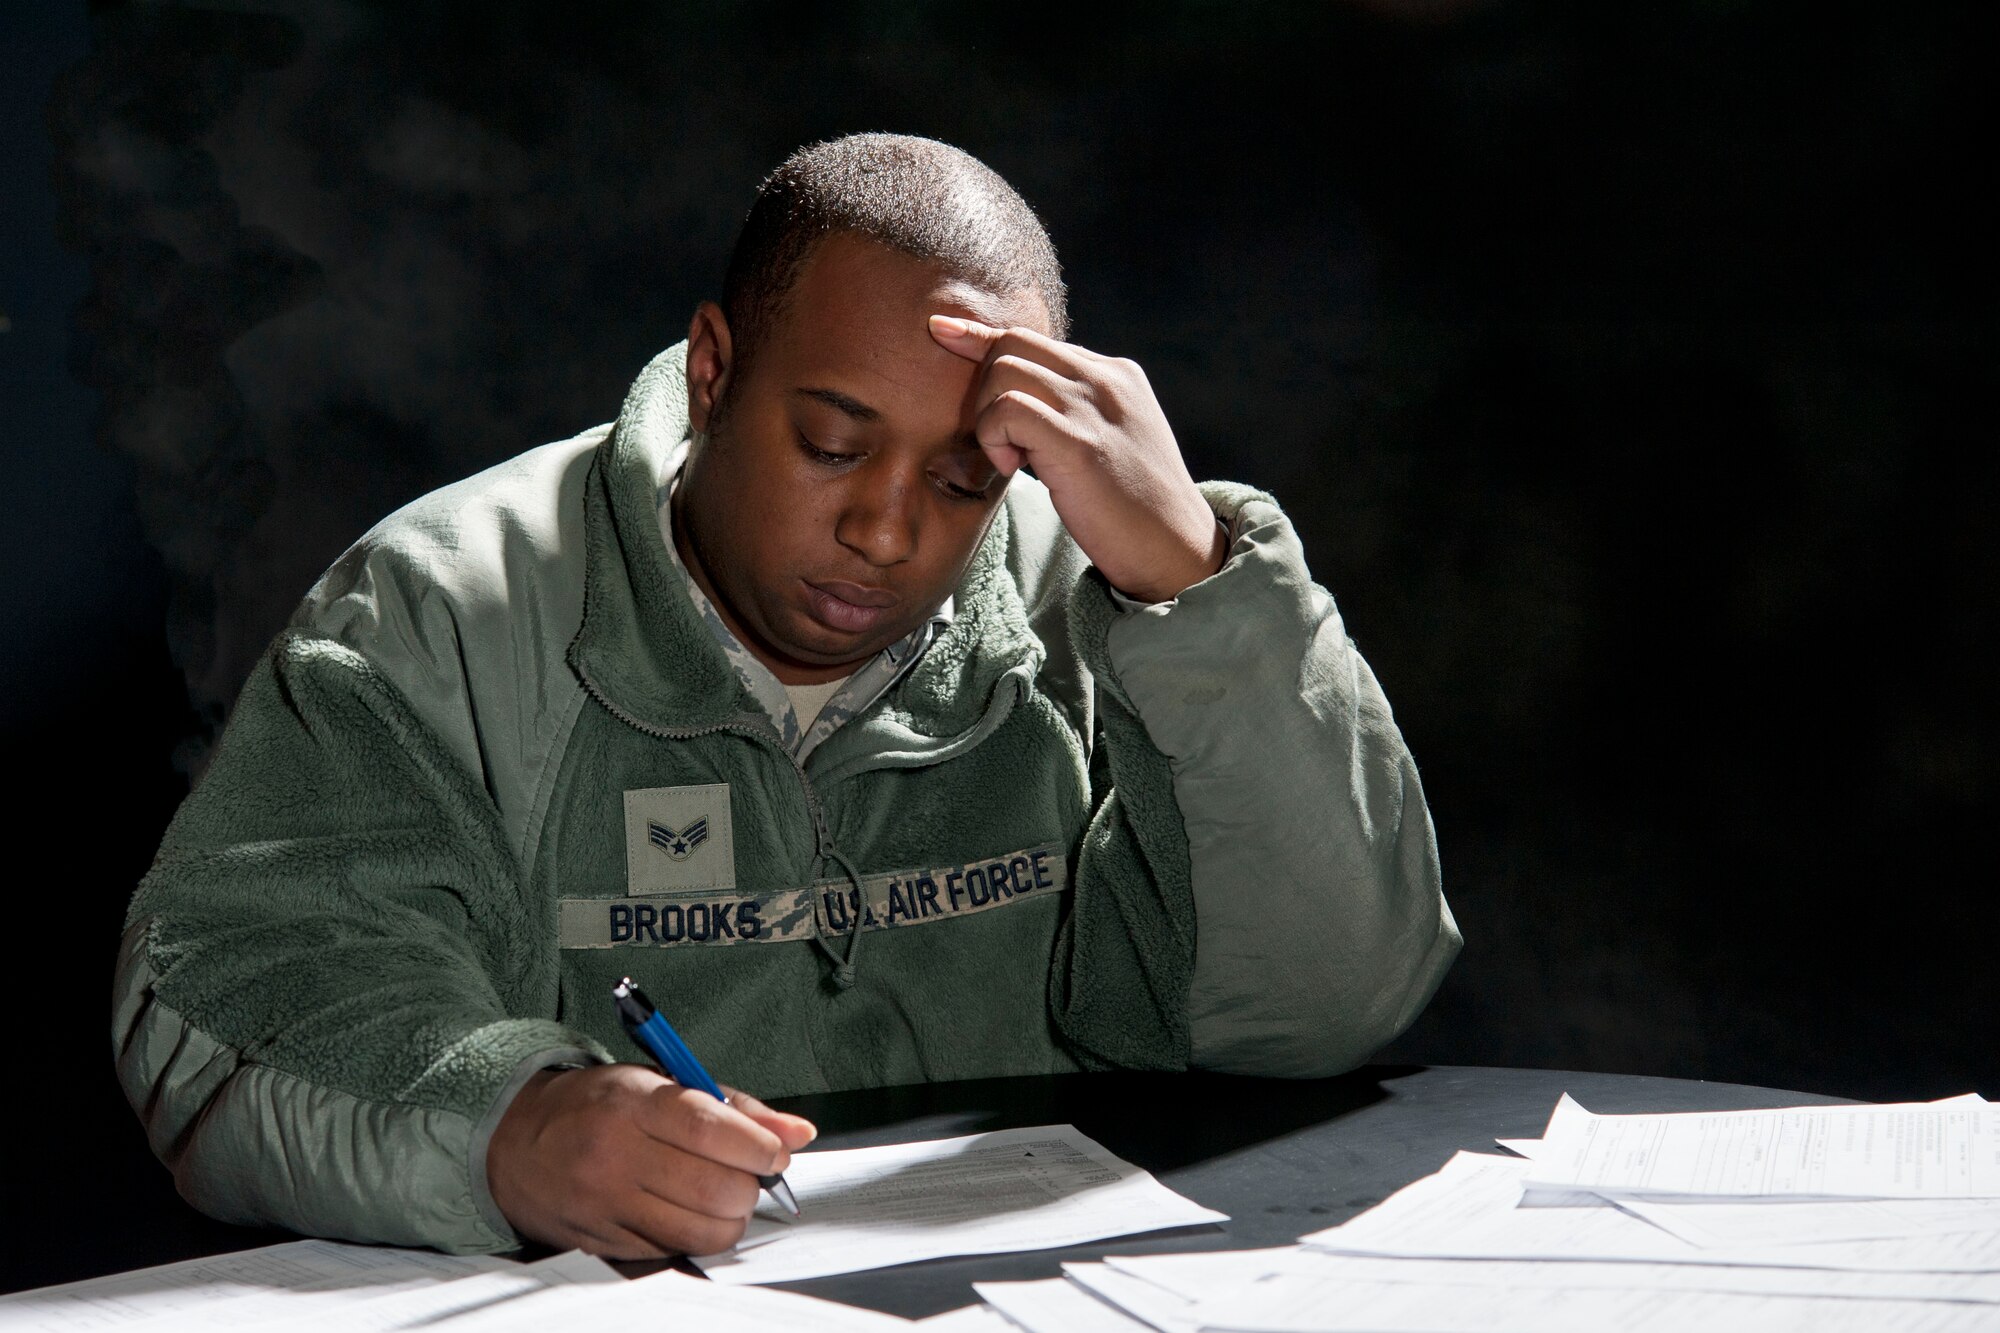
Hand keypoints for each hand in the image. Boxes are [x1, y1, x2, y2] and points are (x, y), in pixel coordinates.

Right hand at [486, 1064, 816, 1258]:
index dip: (758, 1147)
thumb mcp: (660, 1082)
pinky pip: (672, 1251)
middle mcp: (616, 1154)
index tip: (775, 1154)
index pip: (711, 1129)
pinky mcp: (601, 1242)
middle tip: (748, 1175)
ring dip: (729, 1218)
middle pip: (714, 1189)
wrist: (514, 1141)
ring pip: (700, 1231)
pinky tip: (685, 1212)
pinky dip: (693, 1236)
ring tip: (723, 1196)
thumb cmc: (599, 1105)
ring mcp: (606, 1204)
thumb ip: (734, 1108)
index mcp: (634, 1103)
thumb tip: (797, 1134)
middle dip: (749, 1187)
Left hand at [930, 316, 1226, 602]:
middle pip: (1012, 343)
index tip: (944, 331)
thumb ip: (1073, 413)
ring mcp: (1094, 407)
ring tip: (1010, 459)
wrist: (1178, 551)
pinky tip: (1012, 467)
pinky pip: (1007, 411)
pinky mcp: (1079, 443)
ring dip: (987, 416)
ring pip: (1004, 370)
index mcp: (1115, 374)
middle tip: (994, 439)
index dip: (982, 338)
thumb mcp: (1112, 441)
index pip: (1034, 339)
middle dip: (981, 386)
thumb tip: (1015, 406)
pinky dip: (994, 436)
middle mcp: (1105, 379)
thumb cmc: (1136, 509)